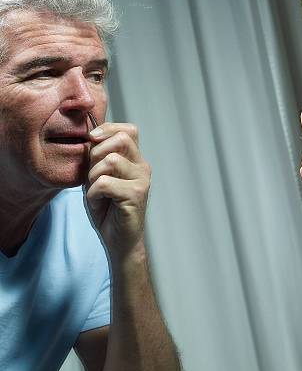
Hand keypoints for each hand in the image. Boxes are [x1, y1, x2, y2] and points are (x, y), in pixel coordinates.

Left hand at [85, 122, 150, 259]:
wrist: (119, 241)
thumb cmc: (107, 210)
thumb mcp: (98, 177)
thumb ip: (97, 158)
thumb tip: (90, 137)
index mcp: (135, 160)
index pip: (128, 130)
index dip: (107, 129)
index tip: (92, 140)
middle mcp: (142, 167)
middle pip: (121, 139)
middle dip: (97, 154)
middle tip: (92, 175)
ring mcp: (142, 180)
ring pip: (110, 160)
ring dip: (93, 176)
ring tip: (95, 192)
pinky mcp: (136, 194)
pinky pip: (104, 183)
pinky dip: (93, 193)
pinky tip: (99, 202)